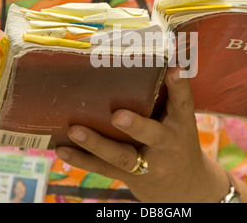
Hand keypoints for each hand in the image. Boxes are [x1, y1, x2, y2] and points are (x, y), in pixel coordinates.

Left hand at [56, 67, 226, 201]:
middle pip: (153, 137)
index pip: (183, 103)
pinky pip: (103, 168)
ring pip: (122, 157)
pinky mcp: (128, 176)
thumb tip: (160, 60)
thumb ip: (170, 95)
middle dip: (136, 127)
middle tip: (118, 116)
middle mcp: (166, 145)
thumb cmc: (177, 140)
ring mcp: (147, 164)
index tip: (174, 70)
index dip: (179, 86)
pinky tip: (63, 149)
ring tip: (75, 131)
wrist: (183, 185)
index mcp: (181, 124)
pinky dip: (82, 160)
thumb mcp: (181, 119)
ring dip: (97, 144)